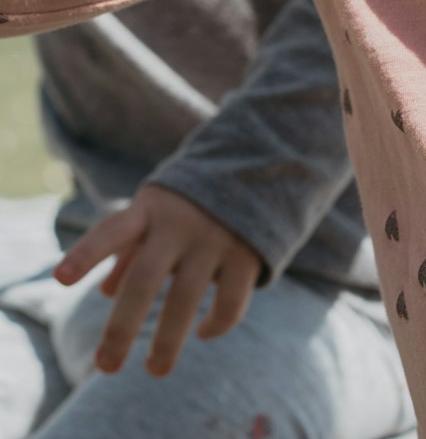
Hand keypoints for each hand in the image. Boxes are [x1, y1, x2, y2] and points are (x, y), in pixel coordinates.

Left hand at [54, 184, 261, 376]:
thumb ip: (127, 248)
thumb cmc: (186, 201)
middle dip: (121, 328)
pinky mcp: (246, 254)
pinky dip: (215, 325)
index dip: (86, 254)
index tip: (60, 279)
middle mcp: (180, 223)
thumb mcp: (153, 213)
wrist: (254, 168)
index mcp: (149, 211)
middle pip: (144, 280)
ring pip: (185, 300)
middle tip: (105, 366)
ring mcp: (215, 238)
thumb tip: (105, 291)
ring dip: (167, 342)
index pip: (112, 231)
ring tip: (155, 369)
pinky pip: (229, 303)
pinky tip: (203, 333)